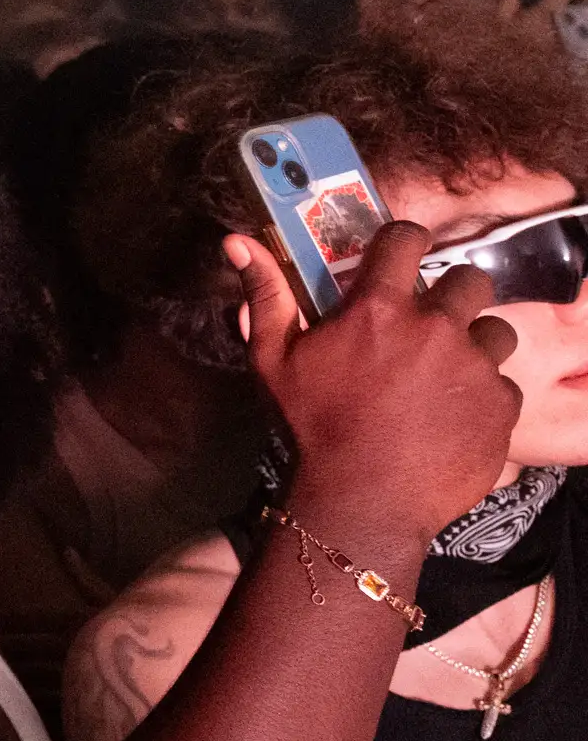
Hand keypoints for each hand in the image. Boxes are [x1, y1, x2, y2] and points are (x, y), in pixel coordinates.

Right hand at [234, 220, 519, 543]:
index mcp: (379, 308)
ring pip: (495, 331)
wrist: (364, 500)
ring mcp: (474, 366)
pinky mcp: (501, 406)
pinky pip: (504, 384)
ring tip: (449, 371)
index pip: (406, 239)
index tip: (400, 255)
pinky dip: (484, 394)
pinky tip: (455, 413)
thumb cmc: (312, 426)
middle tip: (433, 320)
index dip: (406, 241)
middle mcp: (435, 327)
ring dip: (475, 344)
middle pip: (471, 280)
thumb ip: (265, 295)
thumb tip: (236, 240)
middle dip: (454, 293)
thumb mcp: (274, 359)